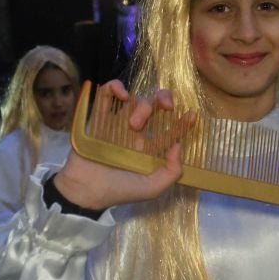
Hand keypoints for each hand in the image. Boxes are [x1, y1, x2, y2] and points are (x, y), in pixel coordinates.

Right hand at [53, 80, 194, 210]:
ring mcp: (117, 124)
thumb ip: (172, 172)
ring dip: (141, 105)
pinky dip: (114, 87)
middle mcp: (136, 133)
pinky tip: (121, 95)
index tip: (192, 116)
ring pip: (134, 99)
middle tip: (167, 106)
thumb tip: (178, 146)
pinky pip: (106, 95)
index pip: (170, 129)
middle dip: (164, 100)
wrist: (86, 192)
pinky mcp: (98, 119)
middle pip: (154, 106)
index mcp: (150, 148)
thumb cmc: (120, 191)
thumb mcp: (153, 188)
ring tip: (134, 124)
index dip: (183, 121)